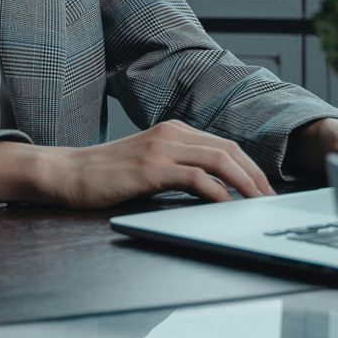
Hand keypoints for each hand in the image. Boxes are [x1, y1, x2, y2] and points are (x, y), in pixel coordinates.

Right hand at [0, 121, 276, 208]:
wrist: (68, 173)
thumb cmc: (106, 176)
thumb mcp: (149, 165)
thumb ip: (178, 169)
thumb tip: (215, 191)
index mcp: (174, 130)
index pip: (225, 145)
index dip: (250, 167)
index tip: (264, 190)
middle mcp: (172, 133)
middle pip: (230, 150)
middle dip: (256, 176)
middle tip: (270, 201)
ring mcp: (162, 148)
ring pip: (219, 160)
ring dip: (245, 184)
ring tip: (257, 205)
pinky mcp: (151, 168)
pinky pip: (196, 178)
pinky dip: (218, 192)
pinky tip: (227, 207)